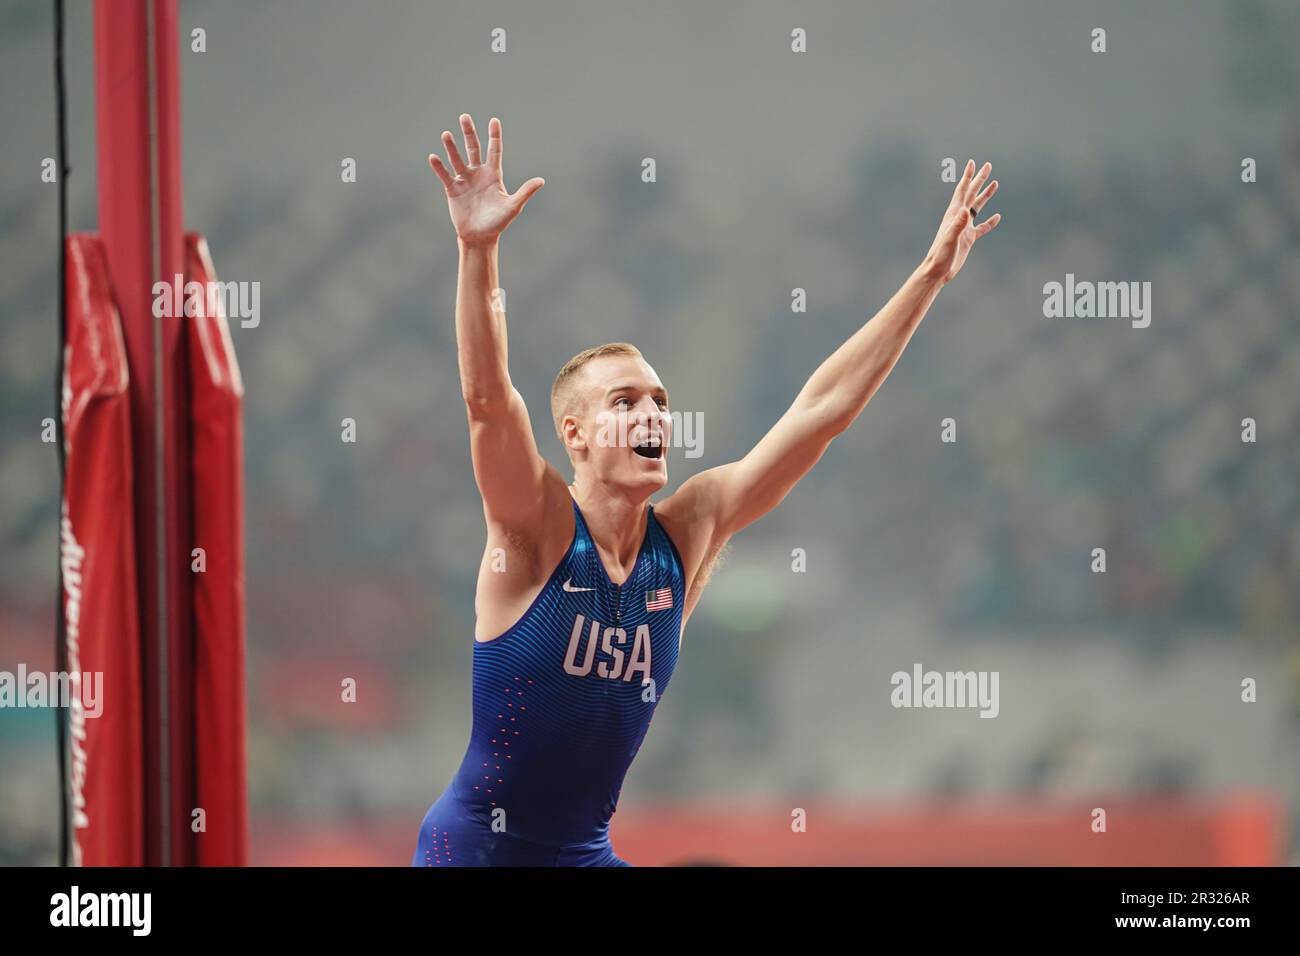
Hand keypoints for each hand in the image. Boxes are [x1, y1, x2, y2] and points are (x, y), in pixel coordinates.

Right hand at [429, 114, 543, 245]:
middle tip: (464, 117)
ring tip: (446, 134)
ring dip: (451, 147)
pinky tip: (433, 157)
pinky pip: (445, 175)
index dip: (494, 136)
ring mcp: (465, 180)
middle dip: (469, 133)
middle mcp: (478, 174)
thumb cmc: (498, 223)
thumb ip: (525, 192)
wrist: (480, 237)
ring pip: (457, 159)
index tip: (494, 120)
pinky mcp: (453, 189)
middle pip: (473, 148)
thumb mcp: (513, 206)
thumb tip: (541, 181)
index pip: (495, 151)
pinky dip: (439, 167)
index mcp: (493, 175)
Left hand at [922, 159, 1000, 282]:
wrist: (939, 270)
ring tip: (995, 183)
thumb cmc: (941, 255)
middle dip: (979, 179)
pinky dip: (990, 222)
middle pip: (971, 194)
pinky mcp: (969, 238)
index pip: (962, 190)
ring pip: (977, 207)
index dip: (968, 177)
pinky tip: (997, 217)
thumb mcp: (950, 238)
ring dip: (986, 195)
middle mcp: (959, 217)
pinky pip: (982, 227)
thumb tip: (966, 211)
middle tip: (988, 166)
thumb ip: (958, 225)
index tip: (972, 163)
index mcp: (954, 214)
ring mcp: (964, 227)